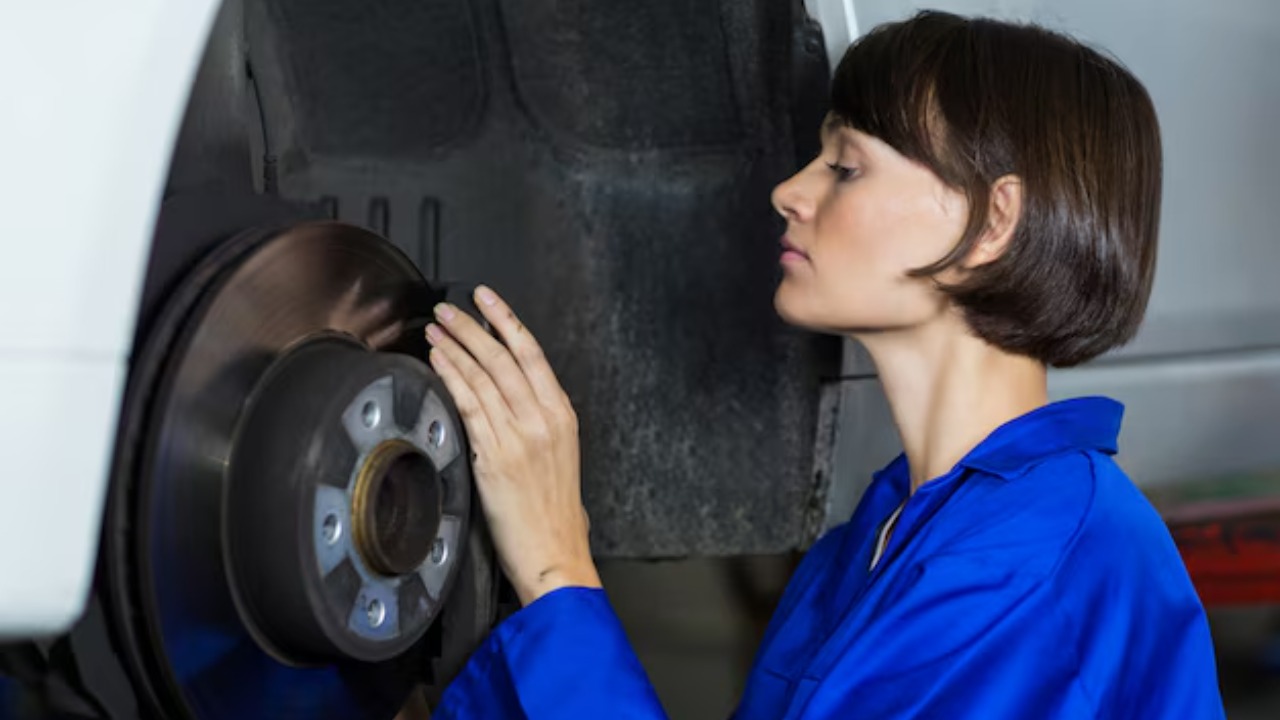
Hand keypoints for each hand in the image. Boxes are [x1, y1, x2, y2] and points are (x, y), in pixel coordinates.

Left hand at [424, 286, 599, 605]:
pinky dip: (452, 377)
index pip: (533, 355)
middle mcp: (544, 419)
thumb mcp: (561, 459)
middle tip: (450, 307)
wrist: (555, 554)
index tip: (488, 299)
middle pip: (504, 357)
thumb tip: (515, 406)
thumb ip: (541, 427)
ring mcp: (520, 435)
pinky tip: (438, 361)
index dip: (508, 322)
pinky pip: (470, 404)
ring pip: (484, 376)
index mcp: (563, 416)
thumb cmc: (555, 516)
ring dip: (456, 346)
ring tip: (436, 327)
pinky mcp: (496, 455)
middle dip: (474, 325)